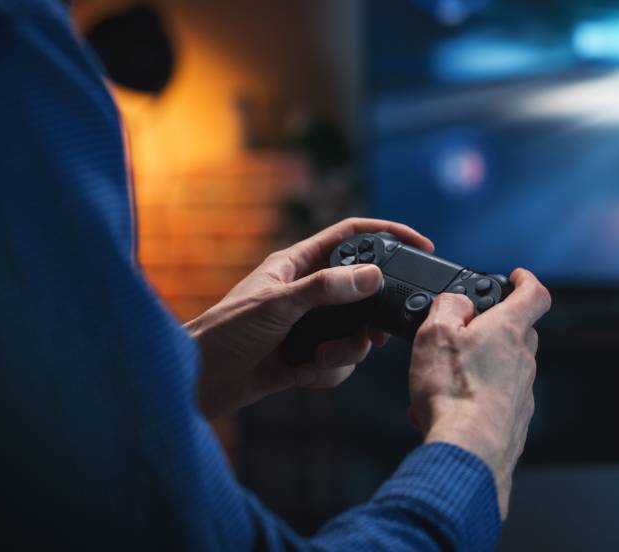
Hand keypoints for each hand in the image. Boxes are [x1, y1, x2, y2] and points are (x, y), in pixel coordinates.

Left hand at [186, 218, 433, 417]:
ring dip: (346, 352)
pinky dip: (327, 373)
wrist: (198, 383)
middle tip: (374, 333)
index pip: (352, 237)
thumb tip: (372, 276)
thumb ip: (326, 289)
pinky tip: (303, 375)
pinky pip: (339, 363)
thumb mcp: (277, 304)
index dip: (388, 235)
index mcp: (297, 264)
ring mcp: (310, 326)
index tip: (421, 245)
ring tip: (319, 360)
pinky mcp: (307, 358)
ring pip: (356, 333)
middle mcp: (308, 292)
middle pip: (363, 292)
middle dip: (372, 317)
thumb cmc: (224, 332)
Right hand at [408, 269, 550, 519]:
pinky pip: (495, 400)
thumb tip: (457, 302)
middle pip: (518, 332)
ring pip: (503, 369)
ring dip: (476, 369)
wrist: (468, 453)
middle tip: (462, 333)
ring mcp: (522, 393)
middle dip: (493, 328)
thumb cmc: (453, 393)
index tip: (515, 277)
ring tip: (438, 383)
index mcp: (508, 330)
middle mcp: (523, 360)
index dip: (526, 280)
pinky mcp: (515, 421)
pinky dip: (473, 399)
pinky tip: (444, 411)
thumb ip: (448, 307)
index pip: (534, 294)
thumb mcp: (435, 334)